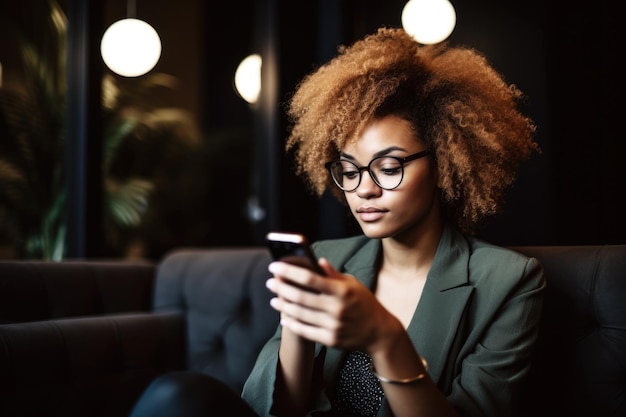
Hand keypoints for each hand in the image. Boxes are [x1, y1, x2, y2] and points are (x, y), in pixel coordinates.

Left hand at [266, 258, 397, 351]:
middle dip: (281, 288)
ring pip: (300, 314)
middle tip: (270, 282)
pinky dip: (292, 323)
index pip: (310, 278)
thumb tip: (317, 260)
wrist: (379, 332)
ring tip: (274, 299)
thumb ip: (333, 274)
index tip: (275, 266)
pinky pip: (305, 331)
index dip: (289, 271)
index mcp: (342, 290)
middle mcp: (337, 308)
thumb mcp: (353, 284)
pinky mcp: (331, 340)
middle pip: (301, 297)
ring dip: (283, 306)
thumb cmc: (364, 303)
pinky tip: (284, 317)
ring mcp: (334, 325)